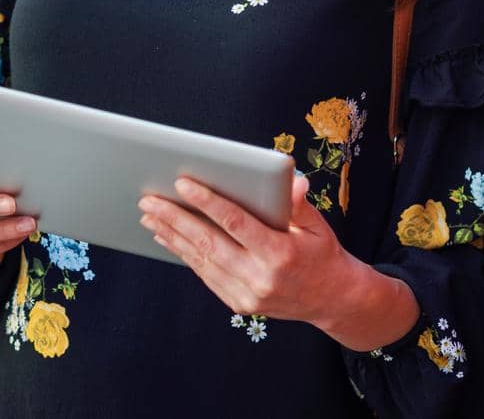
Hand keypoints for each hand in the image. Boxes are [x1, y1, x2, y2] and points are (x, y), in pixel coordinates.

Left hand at [137, 171, 359, 327]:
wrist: (333, 299)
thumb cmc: (323, 253)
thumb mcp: (317, 225)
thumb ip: (297, 203)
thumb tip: (291, 179)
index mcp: (280, 253)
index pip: (236, 222)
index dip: (207, 201)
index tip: (182, 183)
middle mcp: (261, 277)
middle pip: (209, 243)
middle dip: (175, 219)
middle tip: (149, 200)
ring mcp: (249, 295)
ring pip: (202, 261)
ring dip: (172, 236)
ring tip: (149, 216)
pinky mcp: (240, 305)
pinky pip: (206, 276)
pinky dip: (185, 255)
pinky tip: (168, 238)